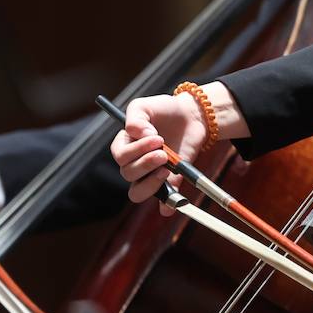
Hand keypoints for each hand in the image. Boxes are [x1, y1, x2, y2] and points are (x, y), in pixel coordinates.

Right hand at [109, 83, 246, 215]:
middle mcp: (135, 163)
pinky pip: (163, 200)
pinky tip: (170, 207)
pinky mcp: (170, 181)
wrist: (192, 115)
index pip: (120, 156)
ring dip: (150, 183)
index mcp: (125, 145)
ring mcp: (151, 174)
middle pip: (128, 173)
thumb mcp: (146, 105)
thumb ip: (136, 117)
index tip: (156, 137)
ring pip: (137, 192)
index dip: (137, 150)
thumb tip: (140, 133)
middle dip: (146, 163)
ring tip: (167, 167)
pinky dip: (166, 206)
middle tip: (163, 152)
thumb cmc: (165, 110)